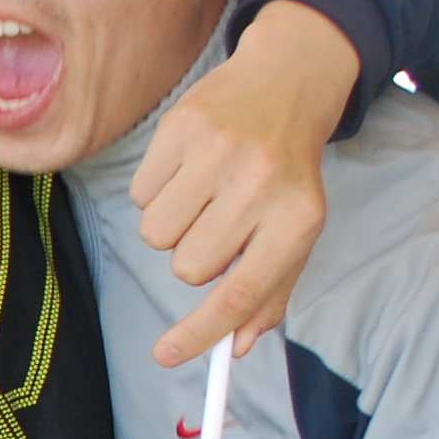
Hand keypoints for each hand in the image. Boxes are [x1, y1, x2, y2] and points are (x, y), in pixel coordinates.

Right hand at [128, 0, 358, 366]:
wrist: (287, 82)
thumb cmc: (287, 170)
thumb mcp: (296, 230)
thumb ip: (269, 291)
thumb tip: (238, 346)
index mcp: (297, 219)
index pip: (240, 293)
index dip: (201, 333)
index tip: (167, 356)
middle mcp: (260, 184)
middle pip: (189, 268)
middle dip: (193, 256)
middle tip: (215, 226)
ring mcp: (218, 152)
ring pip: (157, 236)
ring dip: (171, 226)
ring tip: (200, 194)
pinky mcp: (181, 127)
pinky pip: (141, 196)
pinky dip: (156, 191)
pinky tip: (186, 168)